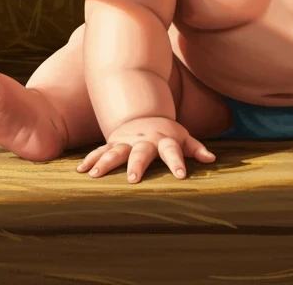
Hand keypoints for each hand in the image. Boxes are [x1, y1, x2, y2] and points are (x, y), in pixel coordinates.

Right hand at [76, 116, 215, 182]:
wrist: (142, 114)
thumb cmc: (166, 133)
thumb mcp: (182, 137)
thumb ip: (196, 148)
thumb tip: (212, 158)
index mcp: (163, 141)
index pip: (172, 152)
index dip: (177, 162)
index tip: (180, 175)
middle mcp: (143, 141)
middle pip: (140, 153)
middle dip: (136, 165)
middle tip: (132, 180)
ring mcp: (126, 142)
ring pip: (114, 151)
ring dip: (105, 163)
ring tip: (94, 175)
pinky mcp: (112, 143)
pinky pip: (99, 151)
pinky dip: (90, 160)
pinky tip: (80, 171)